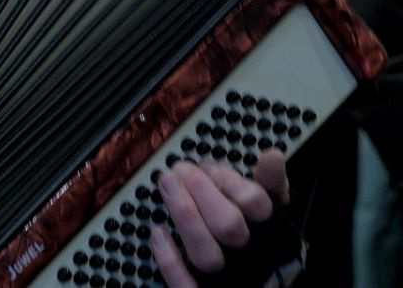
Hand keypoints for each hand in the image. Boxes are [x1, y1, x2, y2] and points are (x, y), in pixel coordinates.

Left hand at [152, 148, 289, 286]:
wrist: (251, 282)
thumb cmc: (257, 241)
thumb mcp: (270, 212)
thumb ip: (270, 185)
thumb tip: (273, 156)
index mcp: (270, 234)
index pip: (257, 204)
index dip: (231, 182)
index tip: (211, 168)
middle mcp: (251, 259)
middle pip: (230, 227)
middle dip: (202, 193)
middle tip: (181, 169)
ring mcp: (227, 281)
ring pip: (207, 257)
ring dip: (184, 217)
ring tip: (166, 184)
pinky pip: (185, 286)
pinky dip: (170, 260)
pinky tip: (158, 233)